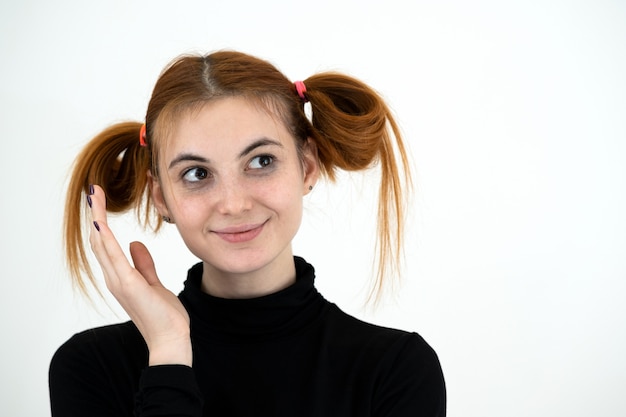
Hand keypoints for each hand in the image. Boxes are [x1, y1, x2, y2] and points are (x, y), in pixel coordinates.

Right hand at [88, 185, 191, 365]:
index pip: (106, 244)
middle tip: (94, 190)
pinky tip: (100, 224)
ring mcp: (119, 282)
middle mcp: (114, 278)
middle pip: (99, 241)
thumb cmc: (163, 315)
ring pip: (103, 245)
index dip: (101, 222)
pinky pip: (114, 258)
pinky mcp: (128, 285)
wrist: (170, 339)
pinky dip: (106, 239)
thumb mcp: (154, 283)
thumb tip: (135, 244)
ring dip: (98, 219)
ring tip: (95, 197)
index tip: (101, 201)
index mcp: (120, 276)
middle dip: (97, 214)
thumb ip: (144, 264)